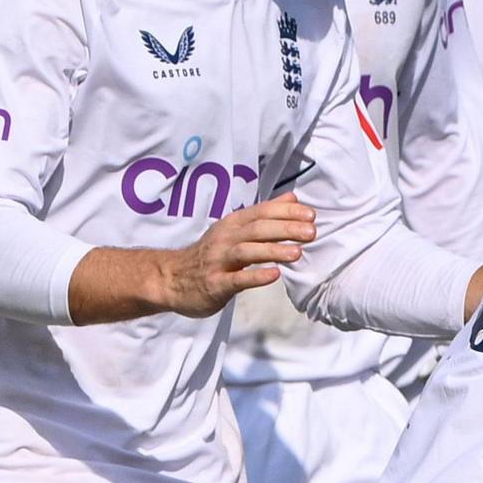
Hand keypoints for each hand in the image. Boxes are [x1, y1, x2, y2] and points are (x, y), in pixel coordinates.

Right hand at [157, 197, 316, 317]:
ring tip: (297, 253)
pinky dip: (255, 276)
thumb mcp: (235, 229)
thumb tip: (292, 198)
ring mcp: (218, 261)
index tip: (311, 214)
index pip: (261, 212)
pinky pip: (236, 279)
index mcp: (232, 224)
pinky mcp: (215, 284)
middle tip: (311, 232)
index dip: (286, 212)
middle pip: (257, 229)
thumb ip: (264, 215)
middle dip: (285, 228)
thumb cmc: (210, 254)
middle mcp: (225, 239)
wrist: (170, 278)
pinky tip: (274, 275)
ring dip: (273, 250)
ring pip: (246, 251)